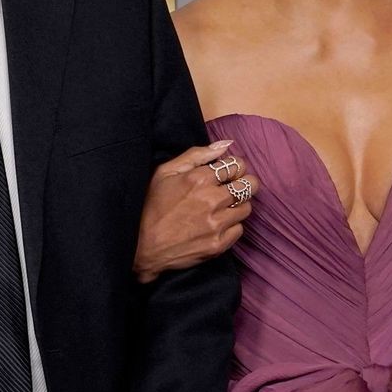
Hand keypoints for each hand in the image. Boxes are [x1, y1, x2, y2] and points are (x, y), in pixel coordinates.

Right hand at [132, 140, 253, 282]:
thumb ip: (197, 155)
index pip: (237, 165)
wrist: (141, 247)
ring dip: (237, 205)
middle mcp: (212, 200)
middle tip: (233, 187)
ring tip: (222, 207)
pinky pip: (239, 229)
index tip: (229, 172)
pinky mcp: (218, 244)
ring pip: (247, 208)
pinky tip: (216, 224)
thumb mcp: (165, 172)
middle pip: (250, 185)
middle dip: (244, 183)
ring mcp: (217, 224)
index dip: (235, 167)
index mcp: (199, 179)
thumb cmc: (150, 206)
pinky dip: (231, 226)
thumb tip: (225, 145)